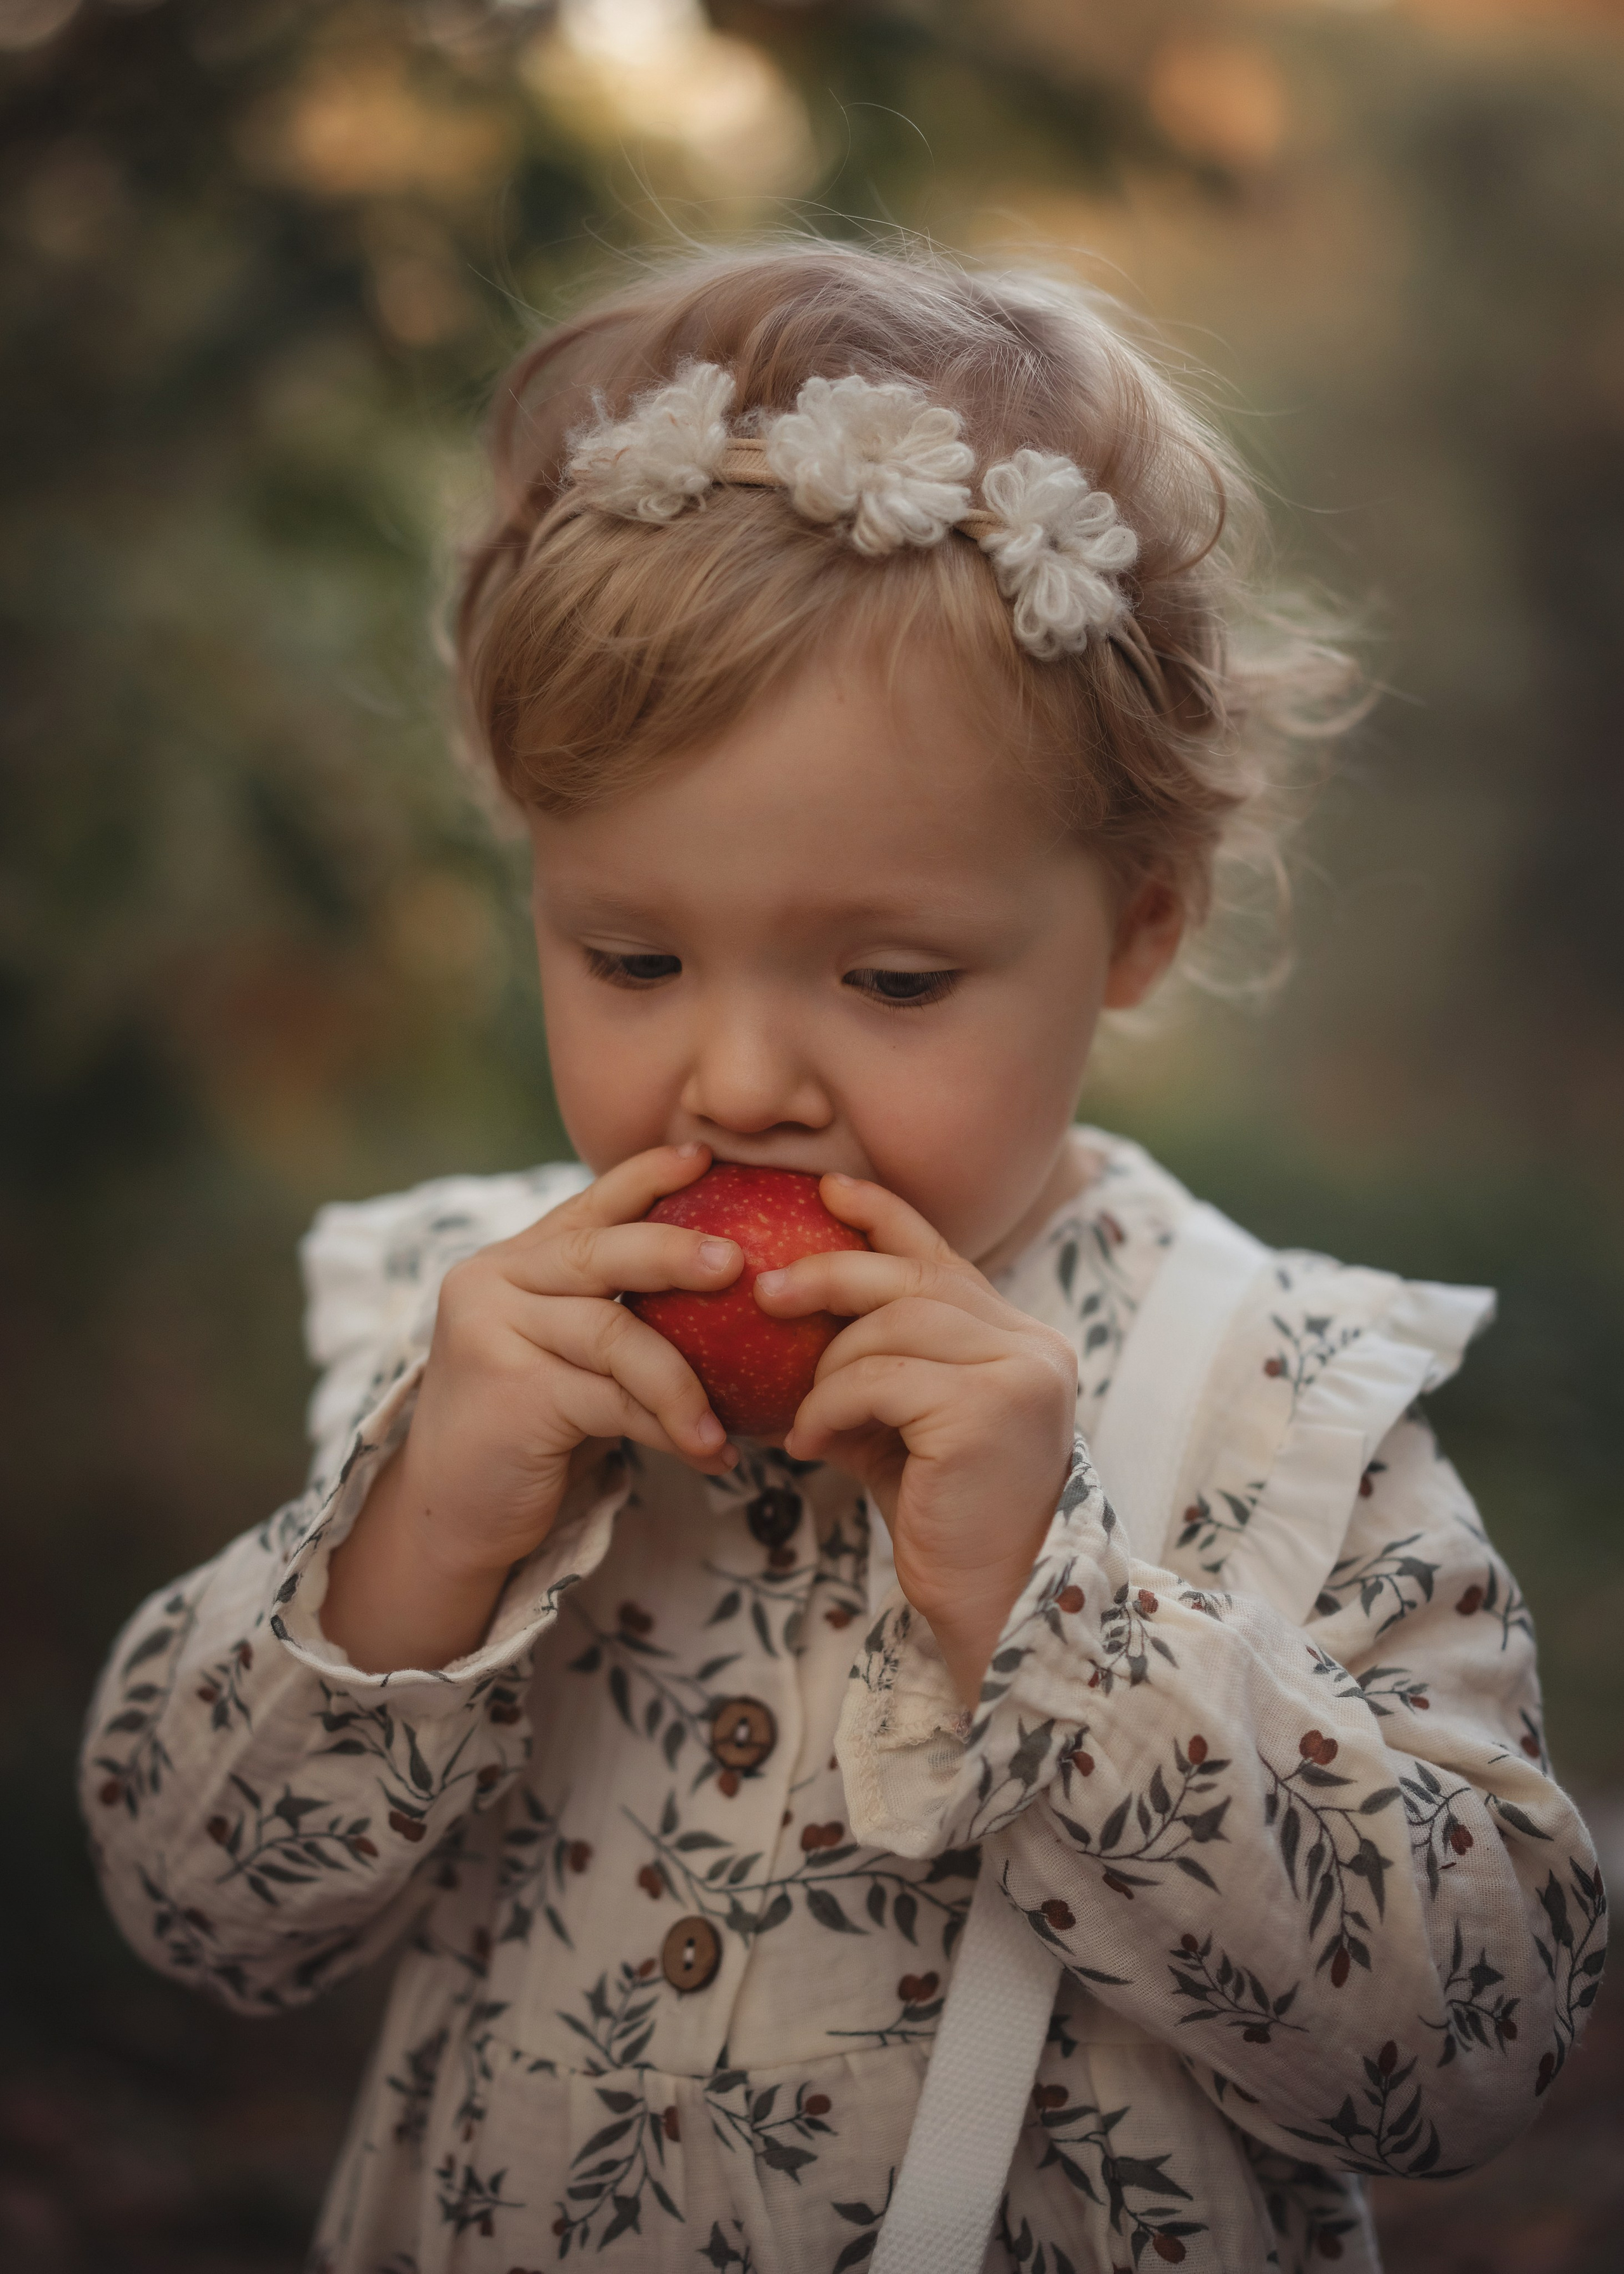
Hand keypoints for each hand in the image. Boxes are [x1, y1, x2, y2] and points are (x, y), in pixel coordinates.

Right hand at [322, 1143, 741, 1670]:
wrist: (452, 1514)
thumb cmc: (527, 1431)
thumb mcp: (566, 1357)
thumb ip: (610, 1313)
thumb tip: (723, 1284)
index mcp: (513, 1263)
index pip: (589, 1206)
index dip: (646, 1177)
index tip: (703, 1157)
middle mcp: (494, 1282)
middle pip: (601, 1252)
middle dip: (677, 1252)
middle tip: (739, 1264)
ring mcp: (494, 1334)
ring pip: (616, 1334)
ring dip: (685, 1382)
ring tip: (731, 1424)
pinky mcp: (511, 1394)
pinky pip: (613, 1400)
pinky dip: (669, 1426)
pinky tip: (708, 1453)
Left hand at [756, 1175, 1076, 1703]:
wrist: (991, 1607)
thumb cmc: (941, 1519)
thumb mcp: (902, 1429)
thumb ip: (875, 1370)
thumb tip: (792, 1318)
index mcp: (1020, 1341)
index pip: (943, 1255)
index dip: (884, 1216)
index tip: (827, 1190)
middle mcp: (1033, 1347)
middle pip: (915, 1277)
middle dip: (832, 1273)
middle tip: (765, 1292)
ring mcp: (1019, 1374)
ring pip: (893, 1324)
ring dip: (829, 1366)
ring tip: (801, 1414)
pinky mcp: (989, 1409)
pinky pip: (880, 1377)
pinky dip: (830, 1404)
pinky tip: (809, 1442)